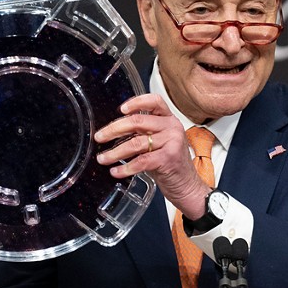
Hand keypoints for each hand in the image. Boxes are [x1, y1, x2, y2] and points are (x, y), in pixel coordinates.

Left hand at [93, 94, 209, 219]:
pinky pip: (140, 161)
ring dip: (114, 152)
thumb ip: (143, 133)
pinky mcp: (168, 159)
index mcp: (169, 120)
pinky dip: (125, 168)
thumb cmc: (170, 165)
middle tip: (99, 137)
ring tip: (103, 158)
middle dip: (113, 130)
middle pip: (137, 122)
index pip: (154, 101)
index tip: (120, 109)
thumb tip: (114, 130)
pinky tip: (116, 172)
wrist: (187, 186)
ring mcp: (171, 142)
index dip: (136, 102)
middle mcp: (172, 128)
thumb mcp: (159, 143)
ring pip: (135, 143)